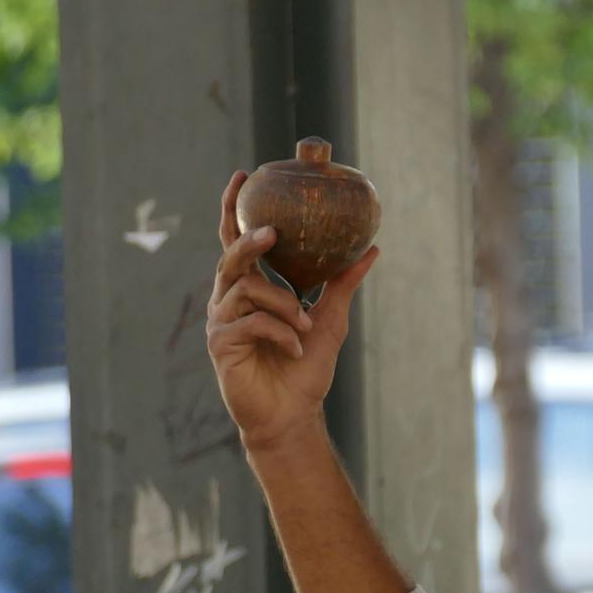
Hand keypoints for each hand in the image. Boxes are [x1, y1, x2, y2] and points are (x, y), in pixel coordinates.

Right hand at [207, 170, 379, 456]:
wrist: (293, 415)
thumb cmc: (306, 370)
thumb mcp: (330, 319)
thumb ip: (342, 283)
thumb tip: (371, 248)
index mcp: (251, 288)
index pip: (236, 240)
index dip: (234, 208)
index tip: (244, 176)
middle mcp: (230, 299)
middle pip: (232, 257)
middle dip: (251, 242)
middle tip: (273, 233)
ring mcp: (222, 321)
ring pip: (249, 289)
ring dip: (283, 305)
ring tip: (304, 326)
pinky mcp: (221, 344)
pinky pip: (251, 321)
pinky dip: (280, 331)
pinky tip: (294, 348)